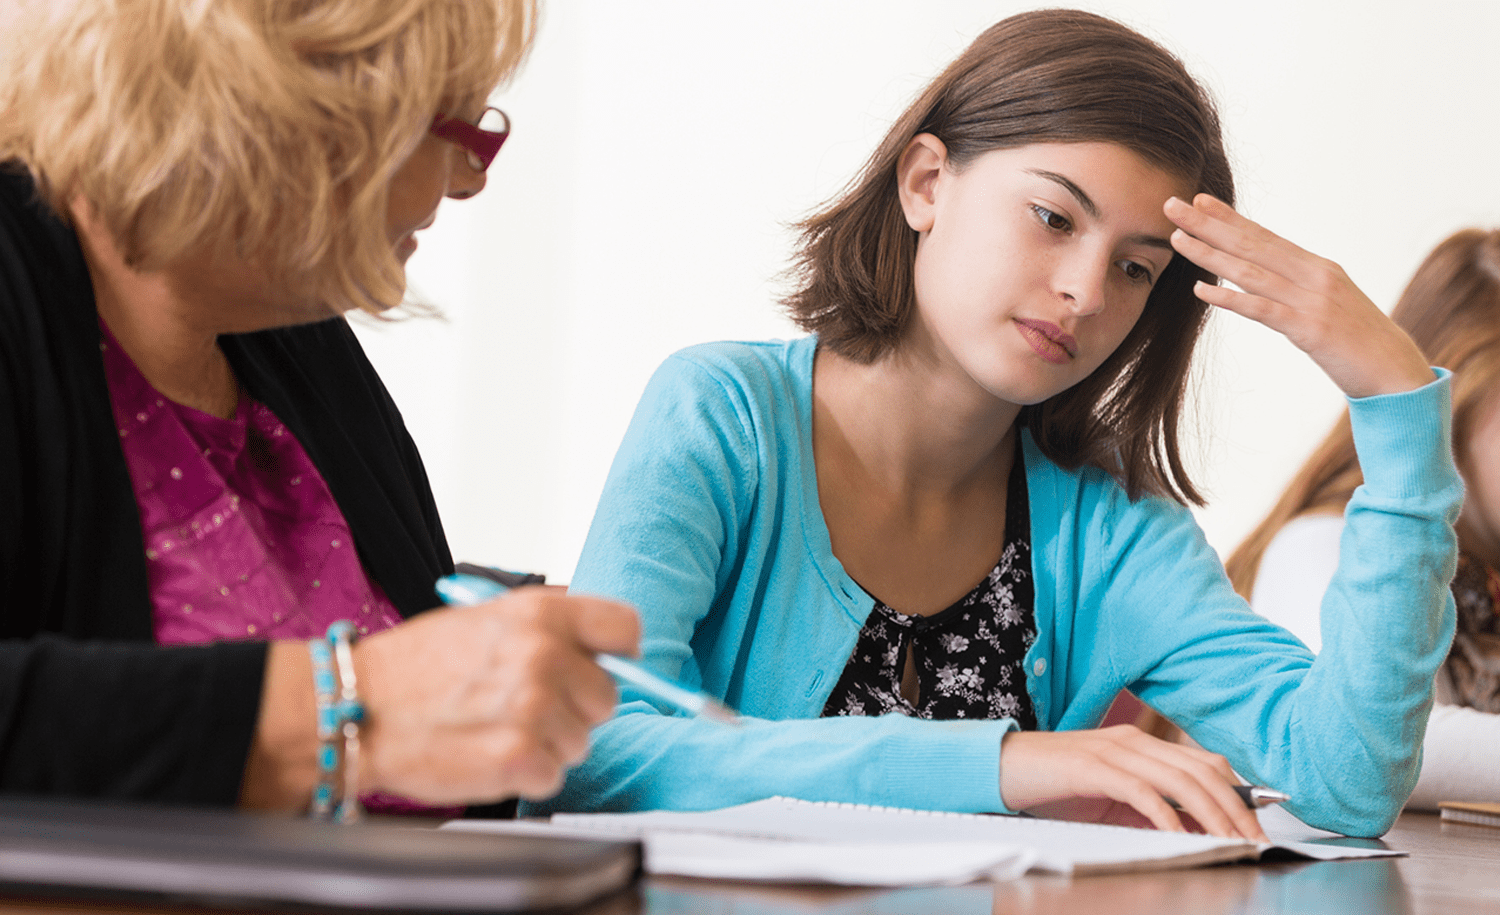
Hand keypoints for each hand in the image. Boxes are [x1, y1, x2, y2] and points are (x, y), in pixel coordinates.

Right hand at [354, 586, 639, 802]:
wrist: (355, 707)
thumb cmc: (414, 667)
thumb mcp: (485, 617)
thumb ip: (548, 626)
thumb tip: (602, 641)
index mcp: (541, 614)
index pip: (626, 628)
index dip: (617, 654)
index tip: (598, 666)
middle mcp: (543, 656)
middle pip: (606, 696)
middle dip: (573, 709)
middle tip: (523, 707)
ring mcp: (533, 708)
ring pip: (580, 741)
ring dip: (546, 744)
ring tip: (495, 728)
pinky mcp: (518, 757)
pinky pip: (552, 775)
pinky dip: (525, 774)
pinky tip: (488, 753)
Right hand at [999, 726, 1268, 841]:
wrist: (1000, 768)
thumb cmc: (1053, 787)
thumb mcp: (1110, 801)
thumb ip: (1148, 810)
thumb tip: (1193, 833)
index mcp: (1141, 743)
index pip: (1207, 764)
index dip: (1240, 795)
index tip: (1258, 830)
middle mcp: (1134, 740)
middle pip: (1204, 771)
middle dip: (1238, 810)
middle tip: (1256, 843)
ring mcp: (1114, 751)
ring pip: (1182, 780)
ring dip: (1213, 815)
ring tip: (1231, 844)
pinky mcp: (1093, 768)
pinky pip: (1142, 792)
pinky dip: (1168, 817)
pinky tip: (1182, 839)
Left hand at [1165, 194, 1431, 398]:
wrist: (1397, 373)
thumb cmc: (1359, 344)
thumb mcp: (1329, 306)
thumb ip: (1300, 290)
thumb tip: (1268, 281)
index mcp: (1318, 267)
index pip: (1265, 236)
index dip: (1231, 218)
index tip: (1200, 200)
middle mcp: (1314, 275)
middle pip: (1252, 244)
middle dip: (1209, 224)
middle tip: (1172, 205)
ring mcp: (1312, 301)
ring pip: (1250, 271)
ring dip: (1210, 255)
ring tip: (1177, 239)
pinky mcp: (1309, 329)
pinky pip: (1262, 310)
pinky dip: (1229, 298)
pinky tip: (1200, 290)